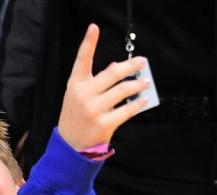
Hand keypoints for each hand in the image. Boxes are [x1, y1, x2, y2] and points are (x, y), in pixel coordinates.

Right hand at [56, 24, 152, 151]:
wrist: (70, 144)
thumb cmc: (76, 116)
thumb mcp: (78, 96)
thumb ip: (95, 81)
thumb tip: (117, 67)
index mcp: (76, 84)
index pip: (82, 60)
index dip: (88, 43)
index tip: (94, 27)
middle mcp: (84, 95)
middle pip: (112, 73)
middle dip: (130, 66)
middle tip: (142, 62)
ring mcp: (94, 110)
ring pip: (123, 91)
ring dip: (137, 85)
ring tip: (146, 82)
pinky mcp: (104, 123)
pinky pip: (127, 110)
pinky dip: (138, 104)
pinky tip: (143, 100)